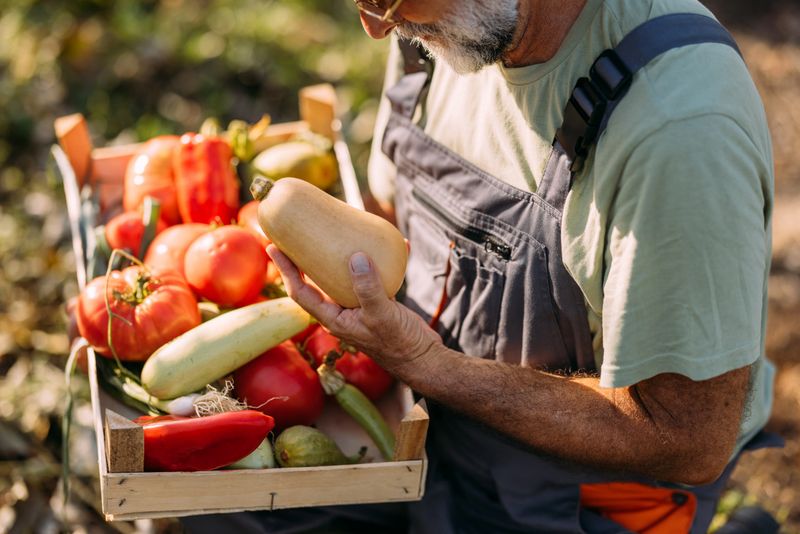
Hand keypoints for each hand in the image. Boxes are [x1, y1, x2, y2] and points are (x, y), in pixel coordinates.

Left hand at [267, 245, 441, 376]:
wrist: (423, 358)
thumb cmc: (399, 344)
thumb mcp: (381, 315)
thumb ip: (367, 288)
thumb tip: (355, 257)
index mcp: (334, 318)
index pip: (300, 292)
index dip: (285, 270)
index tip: (273, 247)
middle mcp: (342, 311)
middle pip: (317, 281)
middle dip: (306, 258)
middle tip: (297, 234)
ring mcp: (360, 306)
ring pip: (345, 276)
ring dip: (343, 255)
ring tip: (340, 232)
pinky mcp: (380, 302)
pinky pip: (375, 276)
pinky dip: (383, 261)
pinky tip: (396, 246)